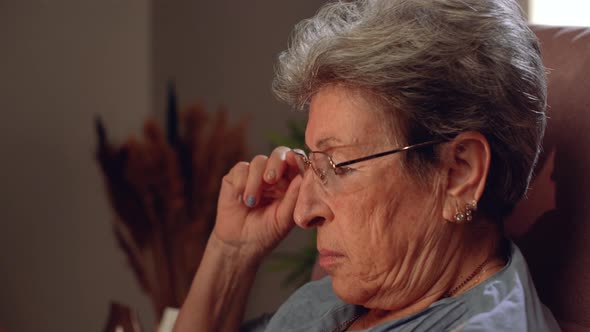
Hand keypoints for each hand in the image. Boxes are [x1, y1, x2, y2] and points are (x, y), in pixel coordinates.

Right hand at [212, 146, 303, 260]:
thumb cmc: (266, 232)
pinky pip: (241, 168)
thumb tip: (303, 177)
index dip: (296, 158)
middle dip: (275, 164)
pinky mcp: (236, 177)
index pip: (297, 162)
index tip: (293, 160)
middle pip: (279, 154)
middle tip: (271, 180)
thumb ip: (293, 198)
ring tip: (252, 202)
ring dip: (255, 181)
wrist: (240, 244)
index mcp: (291, 183)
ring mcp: (255, 175)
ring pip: (259, 161)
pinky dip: (241, 182)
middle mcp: (274, 175)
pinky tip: (241, 199)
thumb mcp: (284, 219)